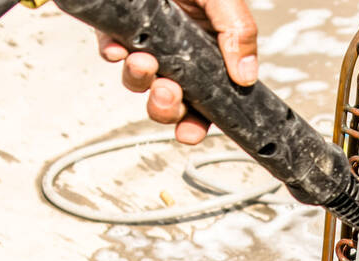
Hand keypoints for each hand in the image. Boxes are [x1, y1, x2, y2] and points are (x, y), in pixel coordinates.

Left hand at [97, 0, 258, 144]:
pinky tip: (121, 47)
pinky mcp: (117, 28)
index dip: (197, 122)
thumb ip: (238, 31)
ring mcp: (146, 41)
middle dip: (166, 108)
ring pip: (139, 82)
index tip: (190, 133)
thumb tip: (246, 76)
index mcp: (207, 51)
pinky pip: (112, 53)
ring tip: (143, 63)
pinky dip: (114, 55)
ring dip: (141, 82)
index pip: (206, 99)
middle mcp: (177, 51)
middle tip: (167, 93)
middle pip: (170, 101)